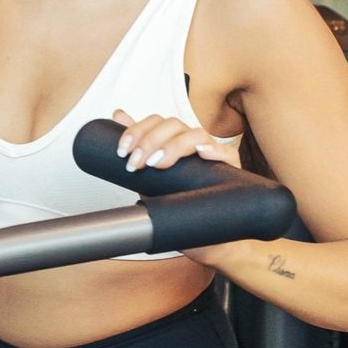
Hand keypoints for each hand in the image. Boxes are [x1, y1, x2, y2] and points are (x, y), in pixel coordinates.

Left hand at [112, 107, 239, 265]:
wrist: (201, 234)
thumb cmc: (177, 199)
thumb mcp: (150, 172)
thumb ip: (138, 145)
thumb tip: (118, 113)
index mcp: (173, 139)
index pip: (156, 121)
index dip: (137, 131)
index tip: (122, 151)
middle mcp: (192, 142)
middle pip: (173, 124)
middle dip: (149, 141)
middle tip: (136, 163)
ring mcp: (212, 152)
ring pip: (196, 135)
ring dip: (174, 146)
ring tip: (158, 164)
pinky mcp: (229, 168)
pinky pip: (227, 153)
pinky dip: (214, 150)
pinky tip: (203, 154)